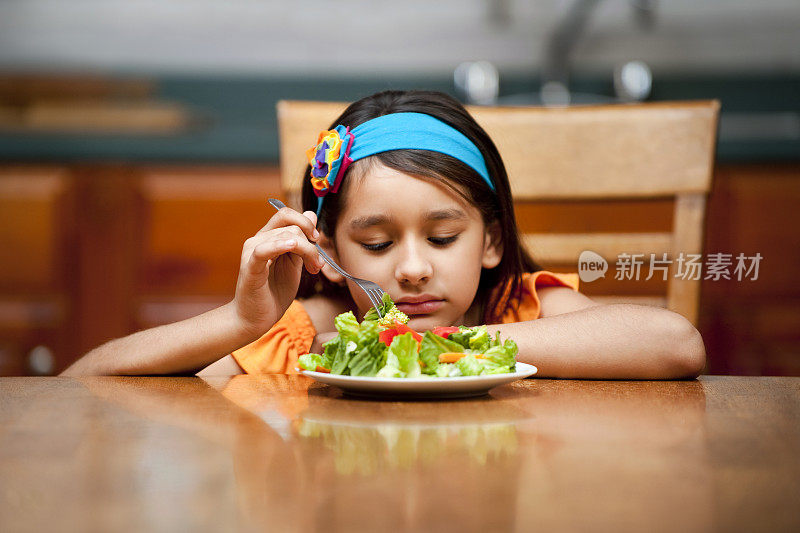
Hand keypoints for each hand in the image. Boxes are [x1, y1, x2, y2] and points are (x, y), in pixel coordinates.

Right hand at [231, 206, 324, 336]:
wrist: (256, 318)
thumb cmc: (274, 292)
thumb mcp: (294, 263)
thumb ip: (302, 241)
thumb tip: (311, 214)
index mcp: (268, 237)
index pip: (286, 215)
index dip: (306, 223)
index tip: (317, 240)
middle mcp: (258, 240)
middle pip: (291, 226)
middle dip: (311, 244)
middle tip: (317, 265)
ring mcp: (252, 252)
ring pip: (286, 236)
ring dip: (307, 251)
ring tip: (313, 270)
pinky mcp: (250, 267)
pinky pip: (263, 250)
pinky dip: (279, 245)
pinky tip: (291, 246)